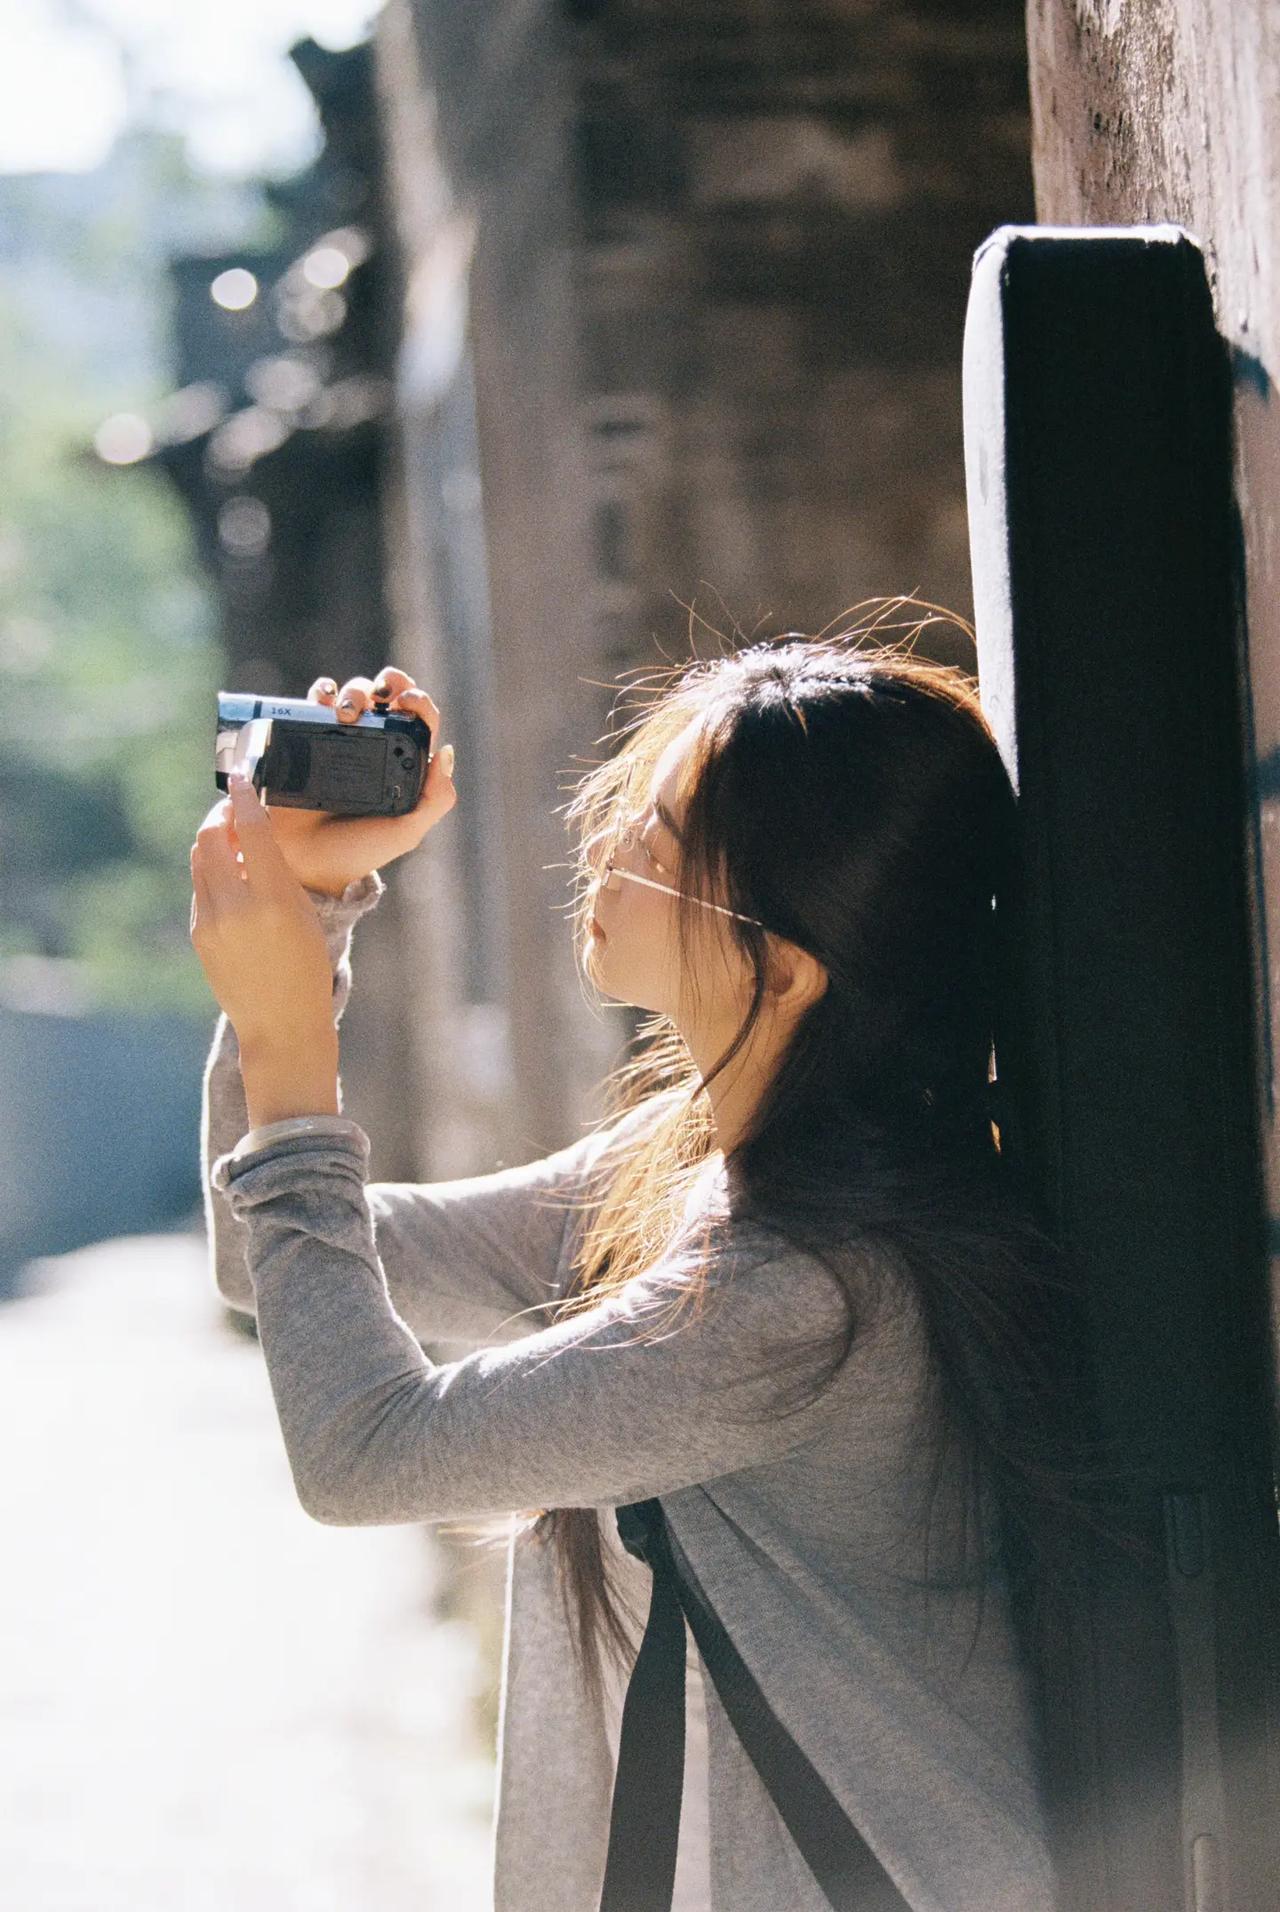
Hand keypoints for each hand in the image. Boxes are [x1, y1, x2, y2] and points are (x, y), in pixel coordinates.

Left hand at [190, 773, 337, 1053]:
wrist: (281, 1025)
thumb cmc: (306, 969)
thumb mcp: (305, 915)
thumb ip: (278, 873)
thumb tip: (253, 835)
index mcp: (273, 899)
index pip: (251, 830)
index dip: (245, 798)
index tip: (243, 779)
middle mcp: (236, 907)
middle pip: (212, 837)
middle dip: (221, 816)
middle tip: (235, 809)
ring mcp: (211, 922)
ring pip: (200, 859)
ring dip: (214, 841)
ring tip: (234, 839)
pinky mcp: (199, 934)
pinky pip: (201, 887)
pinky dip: (213, 871)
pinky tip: (232, 876)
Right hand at [261, 668, 456, 897]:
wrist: (308, 862)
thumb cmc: (360, 851)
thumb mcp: (407, 832)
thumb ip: (435, 800)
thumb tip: (446, 752)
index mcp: (404, 763)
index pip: (420, 721)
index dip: (420, 703)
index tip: (408, 702)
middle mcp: (375, 746)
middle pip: (388, 699)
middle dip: (391, 683)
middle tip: (383, 692)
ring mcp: (341, 740)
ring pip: (355, 696)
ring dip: (356, 690)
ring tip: (348, 711)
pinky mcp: (308, 739)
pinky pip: (315, 705)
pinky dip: (322, 692)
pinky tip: (324, 700)